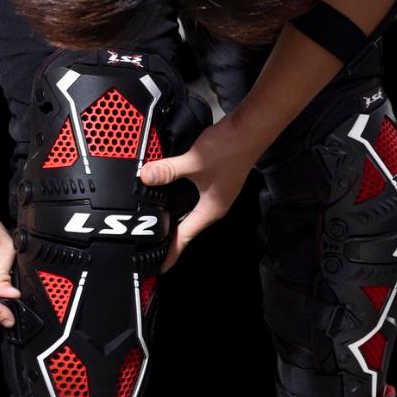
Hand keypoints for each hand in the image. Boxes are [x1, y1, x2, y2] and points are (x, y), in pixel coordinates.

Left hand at [139, 111, 262, 272]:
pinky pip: (193, 197)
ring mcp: (215, 194)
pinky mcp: (214, 181)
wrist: (251, 129)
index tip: (159, 267)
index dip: (171, 252)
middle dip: (170, 238)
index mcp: (210, 209)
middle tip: (151, 248)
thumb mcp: (194, 161)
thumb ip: (168, 170)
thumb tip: (145, 177)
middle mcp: (214, 206)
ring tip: (156, 227)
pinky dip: (179, 201)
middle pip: (187, 227)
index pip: (186, 237)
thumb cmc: (230, 148)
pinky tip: (168, 195)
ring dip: (174, 218)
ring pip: (189, 212)